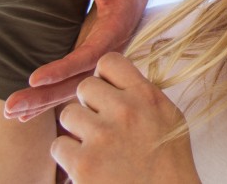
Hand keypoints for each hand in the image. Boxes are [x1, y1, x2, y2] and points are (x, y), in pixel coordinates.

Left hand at [4, 0, 148, 121]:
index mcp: (116, 32)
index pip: (89, 56)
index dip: (63, 69)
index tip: (35, 79)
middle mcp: (110, 53)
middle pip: (78, 82)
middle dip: (45, 96)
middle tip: (12, 107)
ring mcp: (100, 61)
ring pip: (74, 88)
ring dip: (43, 102)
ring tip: (12, 113)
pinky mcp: (91, 63)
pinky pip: (72, 86)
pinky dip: (50, 100)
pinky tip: (27, 114)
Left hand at [51, 53, 199, 183]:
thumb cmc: (168, 158)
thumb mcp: (167, 115)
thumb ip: (142, 95)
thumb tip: (119, 80)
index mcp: (145, 95)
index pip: (109, 61)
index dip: (103, 76)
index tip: (107, 92)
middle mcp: (124, 110)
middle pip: (85, 87)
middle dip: (89, 104)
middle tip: (100, 124)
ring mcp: (102, 136)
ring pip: (68, 114)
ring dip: (77, 130)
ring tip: (94, 145)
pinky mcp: (83, 163)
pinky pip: (58, 145)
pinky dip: (69, 156)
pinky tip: (88, 164)